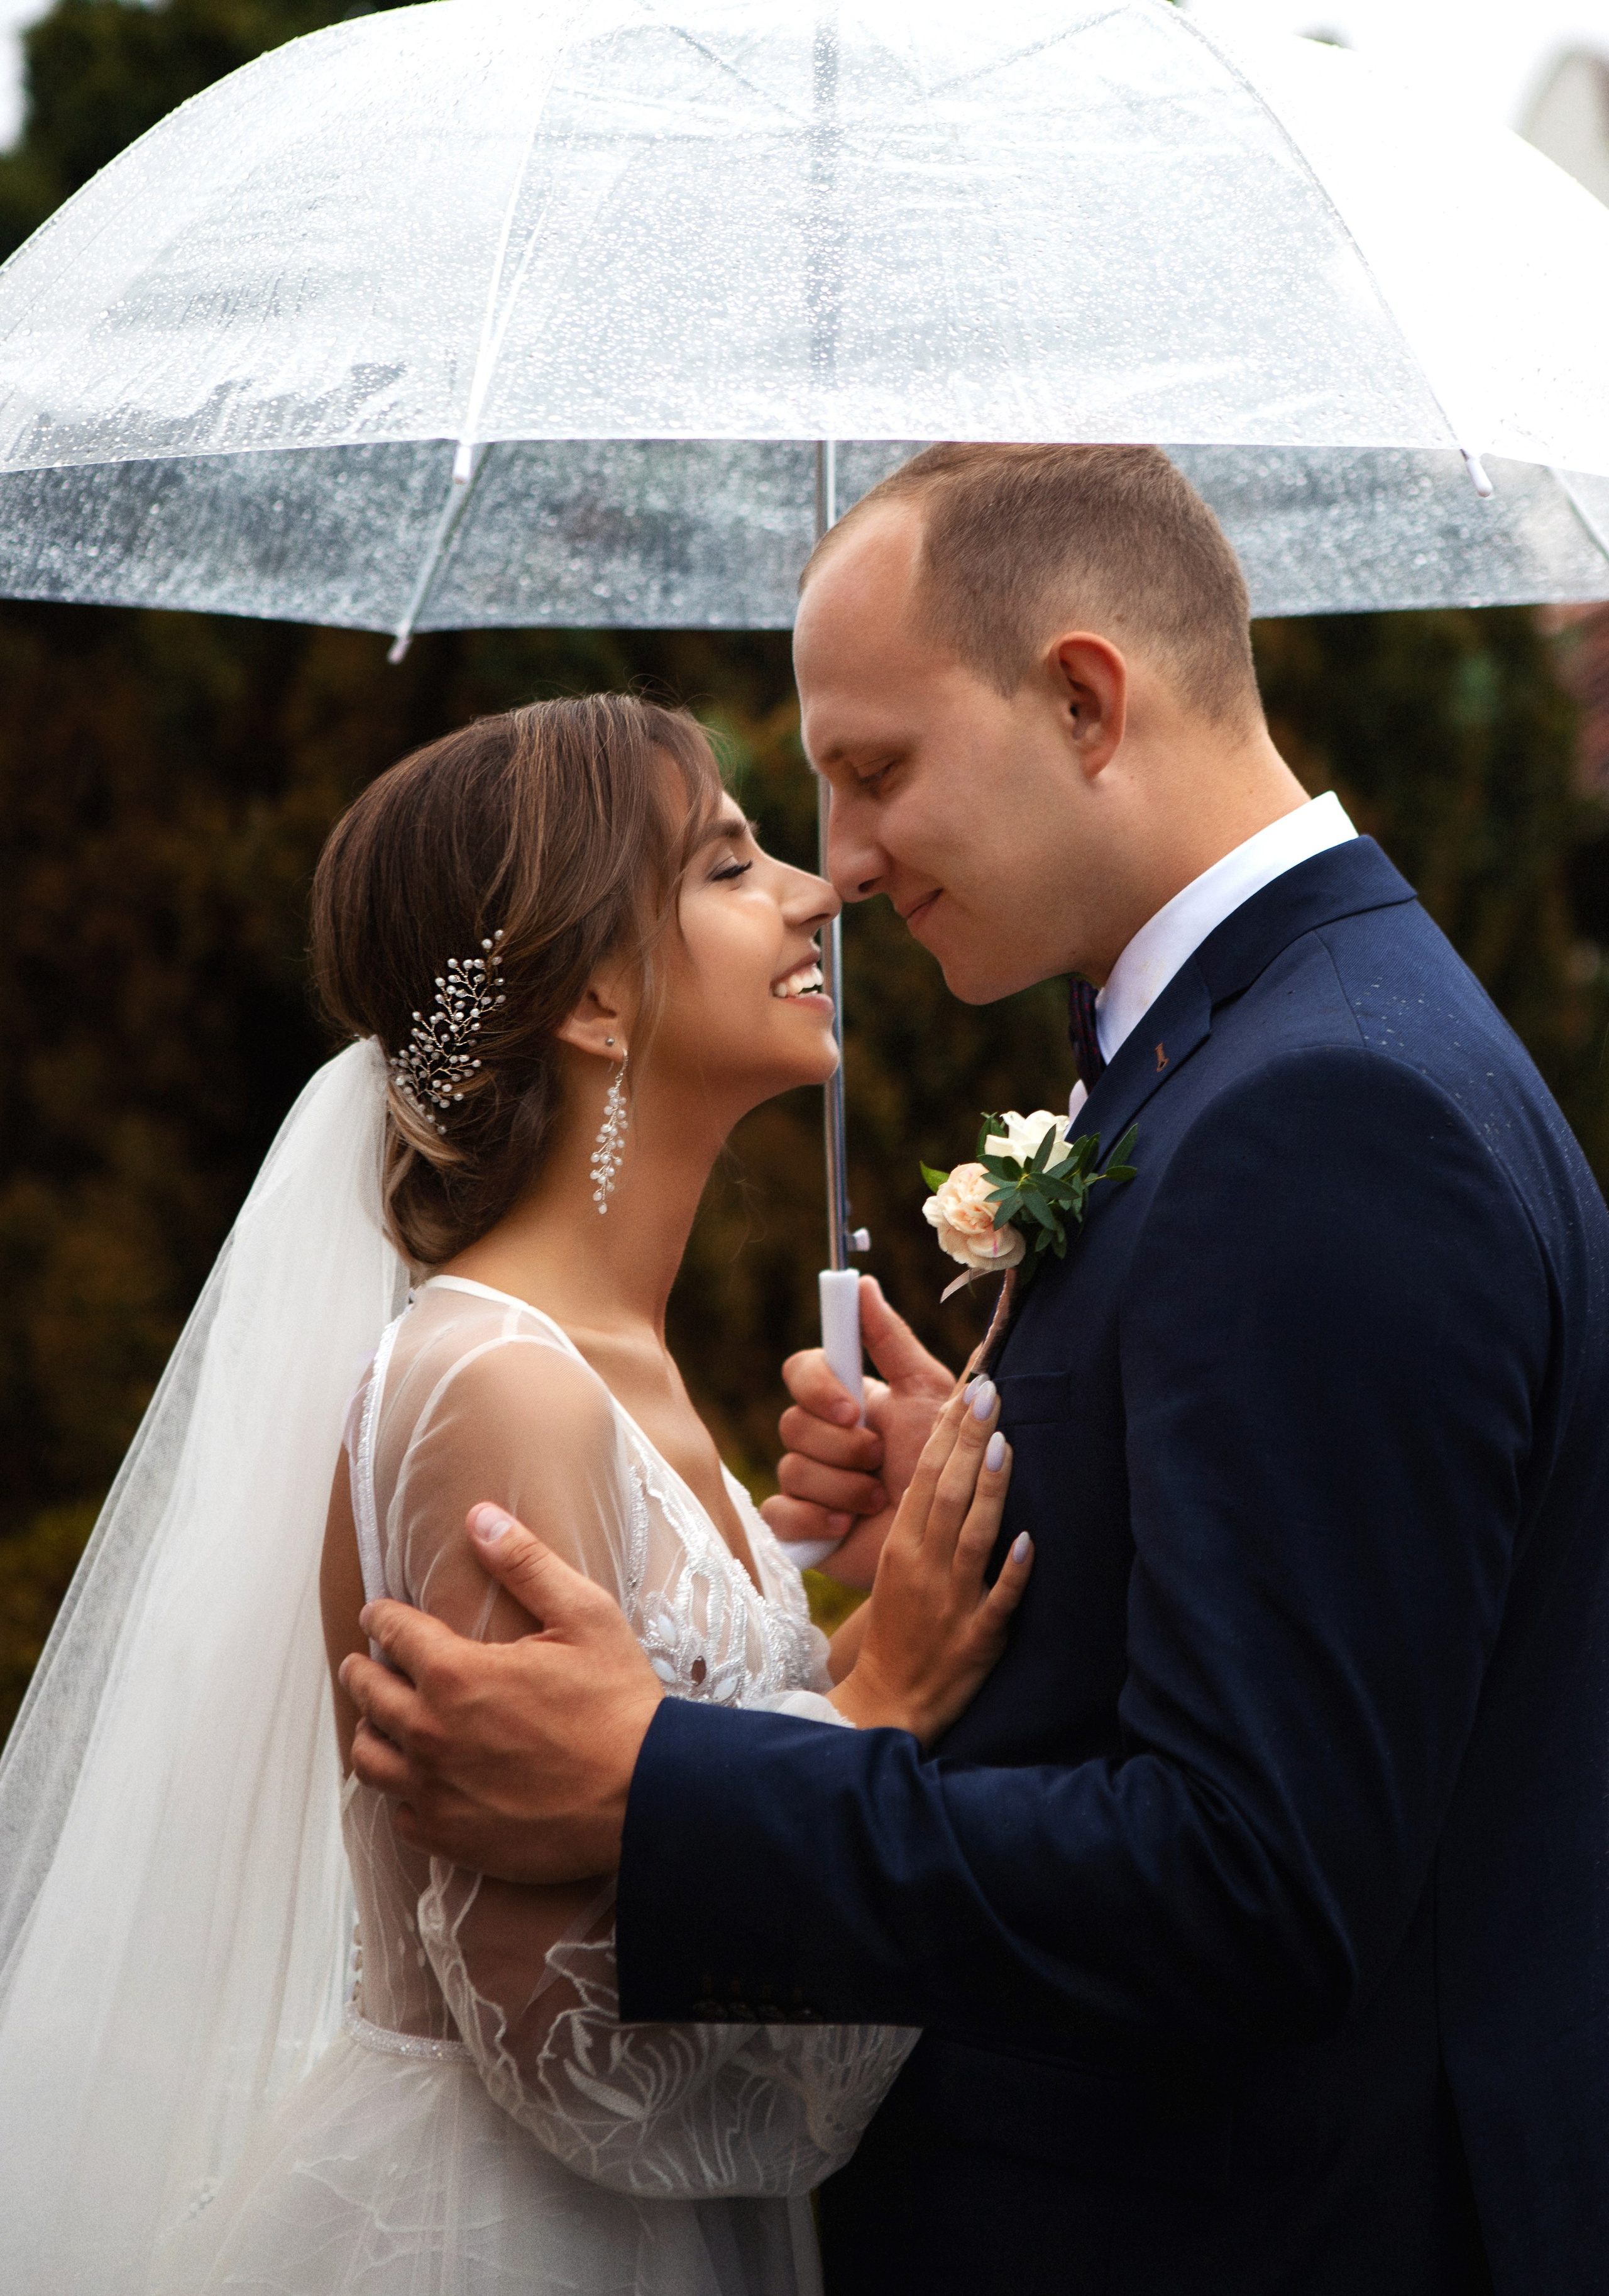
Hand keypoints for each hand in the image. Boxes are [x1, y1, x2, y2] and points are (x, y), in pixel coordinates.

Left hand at [340, 1506, 662, 1883]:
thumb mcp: (584, 1616)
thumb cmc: (619, 1704)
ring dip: (373, 1733)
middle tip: (367, 1663)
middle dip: (363, 1670)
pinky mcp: (452, 1837)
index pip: (390, 1632)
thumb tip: (480, 1516)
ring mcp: (437, 1791)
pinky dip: (405, 1794)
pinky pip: (401, 1814)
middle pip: (368, 1694)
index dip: (381, 1617)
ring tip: (385, 1722)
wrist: (647, 1797)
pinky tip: (426, 1781)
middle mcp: (431, 1733)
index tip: (379, 1614)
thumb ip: (526, 1563)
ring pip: (370, 1759)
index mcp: (455, 1673)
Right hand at [761, 1275, 955, 1586]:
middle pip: (792, 1423)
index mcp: (846, 1399)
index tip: (853, 1407)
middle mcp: (821, 1437)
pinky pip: (778, 1513)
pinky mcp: (799, 1525)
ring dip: (843, 1488)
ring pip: (791, 1469)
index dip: (817, 1388)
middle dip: (842, 1447)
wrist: (951, 1534)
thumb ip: (892, 1340)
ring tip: (880, 1500)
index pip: (801, 1371)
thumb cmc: (947, 1462)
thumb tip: (862, 1283)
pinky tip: (845, 1527)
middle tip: (880, 1461)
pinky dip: (813, 1519)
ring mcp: (807, 1482)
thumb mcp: (929, 1395)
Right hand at [829, 1377, 1030, 1745]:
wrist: (888, 1701)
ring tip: (1005, 1445)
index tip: (971, 1388)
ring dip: (989, 1491)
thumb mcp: (898, 1565)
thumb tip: (950, 1460)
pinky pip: (998, 1602)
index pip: (923, 1475)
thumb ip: (922, 1517)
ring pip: (971, 1537)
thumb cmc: (899, 1624)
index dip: (948, 1431)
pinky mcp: (977, 1638)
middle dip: (968, 1442)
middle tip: (991, 1393)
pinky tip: (1030, 1542)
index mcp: (901, 1545)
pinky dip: (1012, 1572)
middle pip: (945, 1494)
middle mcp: (922, 1566)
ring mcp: (950, 1602)